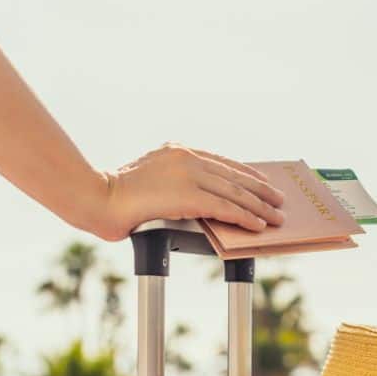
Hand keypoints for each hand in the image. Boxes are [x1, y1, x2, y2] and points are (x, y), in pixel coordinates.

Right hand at [97, 142, 284, 240]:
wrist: (97, 198)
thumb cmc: (117, 195)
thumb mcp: (151, 180)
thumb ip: (176, 182)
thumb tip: (199, 199)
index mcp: (177, 151)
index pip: (222, 162)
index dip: (246, 174)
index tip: (263, 182)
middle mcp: (187, 158)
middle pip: (234, 176)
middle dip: (260, 190)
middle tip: (279, 200)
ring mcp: (188, 174)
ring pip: (235, 192)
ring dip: (259, 206)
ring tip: (276, 217)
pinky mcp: (189, 195)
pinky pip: (225, 207)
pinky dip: (245, 217)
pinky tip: (258, 224)